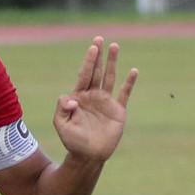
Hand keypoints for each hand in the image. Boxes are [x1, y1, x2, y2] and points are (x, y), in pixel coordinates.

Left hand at [52, 37, 137, 160]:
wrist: (88, 156)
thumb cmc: (72, 141)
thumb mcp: (61, 124)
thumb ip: (61, 109)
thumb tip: (73, 97)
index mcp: (79, 96)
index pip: (84, 74)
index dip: (89, 61)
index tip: (93, 47)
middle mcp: (93, 96)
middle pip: (96, 71)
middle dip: (98, 55)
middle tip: (100, 38)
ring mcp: (106, 102)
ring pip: (110, 77)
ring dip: (112, 62)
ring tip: (114, 46)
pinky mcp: (118, 111)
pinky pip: (125, 94)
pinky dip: (129, 83)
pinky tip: (133, 71)